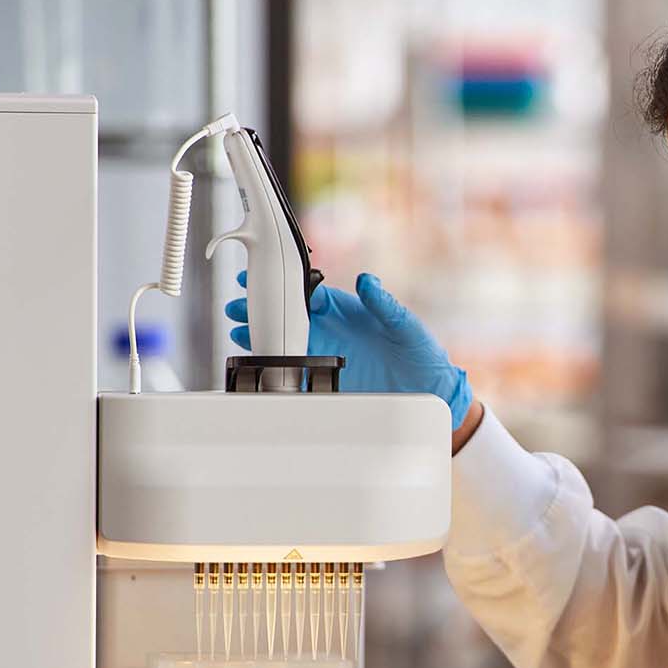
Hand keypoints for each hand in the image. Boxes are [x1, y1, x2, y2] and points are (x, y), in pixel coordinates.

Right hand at [227, 271, 474, 430]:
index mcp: (350, 310)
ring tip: (236, 328)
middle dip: (262, 307)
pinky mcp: (329, 379)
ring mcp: (328, 354)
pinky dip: (275, 364)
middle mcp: (334, 330)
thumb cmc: (423, 353)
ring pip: (287, 340)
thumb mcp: (406, 325)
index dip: (285, 284)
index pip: (310, 292)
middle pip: (290, 315)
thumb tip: (367, 281)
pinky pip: (297, 370)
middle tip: (237, 304)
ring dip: (261, 333)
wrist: (431, 392)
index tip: (262, 275)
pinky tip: (256, 360)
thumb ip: (385, 304)